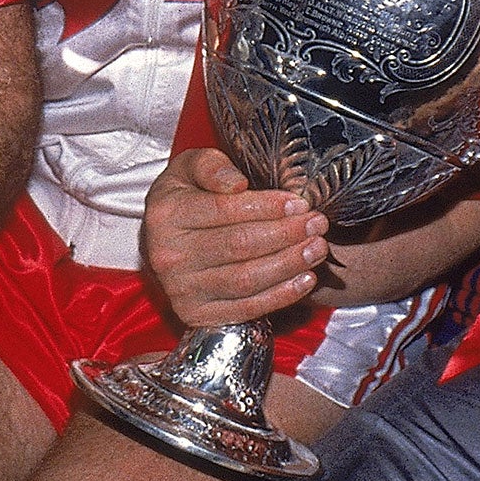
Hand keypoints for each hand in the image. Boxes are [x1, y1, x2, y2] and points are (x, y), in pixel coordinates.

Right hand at [141, 148, 328, 326]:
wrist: (162, 242)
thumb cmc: (185, 198)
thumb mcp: (188, 169)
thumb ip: (210, 166)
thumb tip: (237, 184)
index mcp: (166, 214)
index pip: (223, 210)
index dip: (266, 207)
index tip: (299, 202)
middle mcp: (168, 255)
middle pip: (239, 245)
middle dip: (286, 234)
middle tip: (317, 224)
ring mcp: (181, 290)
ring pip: (245, 279)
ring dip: (289, 264)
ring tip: (318, 248)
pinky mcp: (197, 315)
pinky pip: (246, 308)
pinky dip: (281, 296)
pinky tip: (305, 279)